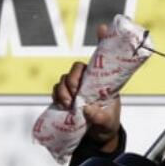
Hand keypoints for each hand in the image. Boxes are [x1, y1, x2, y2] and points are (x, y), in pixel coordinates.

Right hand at [52, 24, 121, 152]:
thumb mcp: (108, 123)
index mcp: (102, 81)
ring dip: (63, 90)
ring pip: (64, 79)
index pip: (102, 59)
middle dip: (73, 79)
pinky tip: (62, 105)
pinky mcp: (65, 97)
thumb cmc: (107, 124)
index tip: (102, 28)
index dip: (102, 41)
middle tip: (75, 94)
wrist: (97, 137)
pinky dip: (56, 96)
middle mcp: (88, 81)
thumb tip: (88, 109)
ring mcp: (76, 88)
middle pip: (76, 68)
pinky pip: (56, 90)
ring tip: (69, 105)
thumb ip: (100, 117)